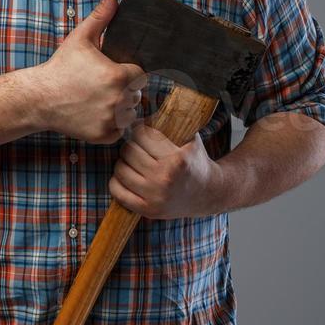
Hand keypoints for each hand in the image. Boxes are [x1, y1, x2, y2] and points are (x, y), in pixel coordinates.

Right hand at [31, 0, 147, 144]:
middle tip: (102, 84)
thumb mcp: (80, 38)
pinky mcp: (103, 136)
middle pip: (136, 94)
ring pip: (129, 113)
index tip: (114, 71)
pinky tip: (94, 112)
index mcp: (119, 77)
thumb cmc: (60, 67)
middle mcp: (119, 100)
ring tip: (98, 98)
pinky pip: (118, 130)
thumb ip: (101, 16)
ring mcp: (111, 121)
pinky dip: (110, 124)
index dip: (128, 72)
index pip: (141, 75)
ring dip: (120, 107)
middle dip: (125, 89)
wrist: (38, 98)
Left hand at [108, 123, 224, 218]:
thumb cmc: (195, 162)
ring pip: (120, 169)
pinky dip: (116, 181)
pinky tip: (126, 177)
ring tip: (132, 162)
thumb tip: (139, 114)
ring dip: (123, 162)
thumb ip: (172, 123)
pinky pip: (117, 191)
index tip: (142, 132)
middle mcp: (165, 178)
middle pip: (128, 151)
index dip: (139, 130)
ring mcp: (155, 196)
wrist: (208, 194)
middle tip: (136, 148)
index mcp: (177, 158)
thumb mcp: (191, 139)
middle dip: (130, 146)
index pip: (141, 135)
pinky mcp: (148, 210)